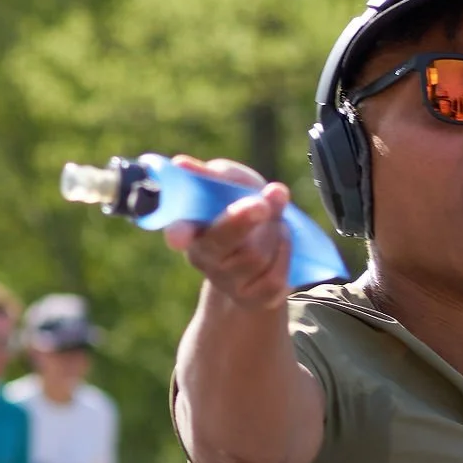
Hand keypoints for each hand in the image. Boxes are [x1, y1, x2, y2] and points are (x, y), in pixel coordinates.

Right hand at [167, 156, 291, 310]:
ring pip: (255, 255)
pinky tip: (282, 243)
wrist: (266, 251)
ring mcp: (228, 282)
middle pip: (220, 243)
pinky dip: (285, 252)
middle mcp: (204, 257)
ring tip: (275, 220)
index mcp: (190, 227)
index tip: (179, 236)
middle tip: (260, 204)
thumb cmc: (241, 208)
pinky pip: (275, 275)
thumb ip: (215, 174)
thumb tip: (182, 163)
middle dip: (240, 221)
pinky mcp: (256, 299)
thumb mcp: (233, 184)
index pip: (177, 230)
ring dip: (274, 230)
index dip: (177, 233)